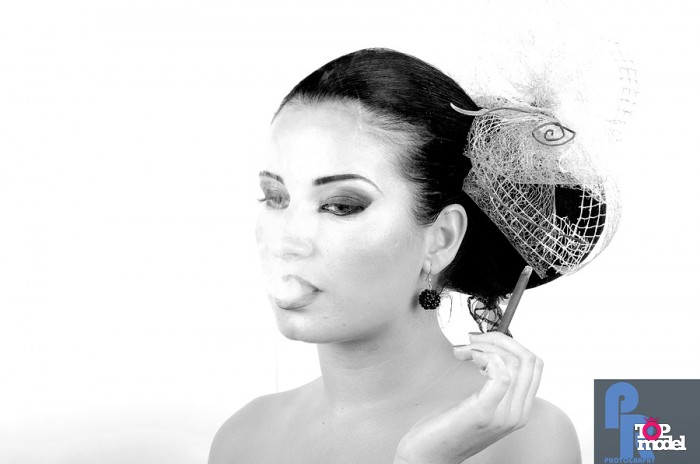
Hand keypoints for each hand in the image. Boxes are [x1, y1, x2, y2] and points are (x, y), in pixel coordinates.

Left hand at [393, 331, 542, 463]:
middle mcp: (517, 414)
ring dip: (486, 346)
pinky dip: (486, 357)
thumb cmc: (448, 427)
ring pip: (515, 363)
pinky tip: (468, 358)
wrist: (429, 455)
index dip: (510, 343)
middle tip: (472, 340)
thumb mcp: (478, 402)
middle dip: (499, 340)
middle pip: (529, 360)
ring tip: (463, 352)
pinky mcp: (483, 413)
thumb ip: (492, 382)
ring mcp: (503, 415)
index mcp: (519, 409)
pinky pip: (501, 375)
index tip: (485, 339)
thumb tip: (492, 349)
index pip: (534, 365)